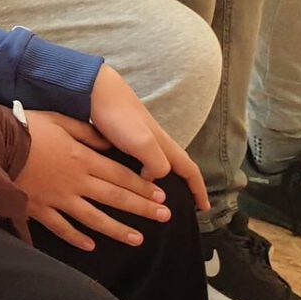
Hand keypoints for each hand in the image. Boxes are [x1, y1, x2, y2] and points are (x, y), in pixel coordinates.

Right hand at [16, 109, 171, 250]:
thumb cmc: (26, 128)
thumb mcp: (60, 120)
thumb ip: (87, 132)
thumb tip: (109, 141)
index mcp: (82, 159)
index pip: (120, 175)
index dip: (143, 187)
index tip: (162, 196)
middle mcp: (76, 182)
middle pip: (115, 198)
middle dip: (142, 208)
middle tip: (165, 217)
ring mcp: (58, 198)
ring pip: (94, 218)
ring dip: (118, 229)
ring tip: (138, 239)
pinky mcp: (40, 209)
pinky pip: (61, 228)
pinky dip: (76, 238)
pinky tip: (91, 246)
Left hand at [84, 65, 208, 207]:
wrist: (96, 91)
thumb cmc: (120, 117)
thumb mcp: (143, 143)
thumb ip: (156, 163)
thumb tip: (154, 180)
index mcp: (164, 145)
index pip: (190, 170)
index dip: (199, 189)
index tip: (204, 208)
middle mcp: (156, 142)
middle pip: (178, 167)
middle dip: (186, 186)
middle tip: (186, 205)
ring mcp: (140, 139)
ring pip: (159, 164)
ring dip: (165, 180)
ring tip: (159, 198)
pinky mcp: (123, 137)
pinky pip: (141, 161)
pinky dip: (144, 173)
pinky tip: (133, 179)